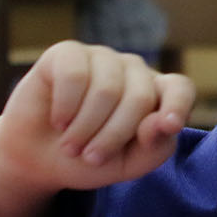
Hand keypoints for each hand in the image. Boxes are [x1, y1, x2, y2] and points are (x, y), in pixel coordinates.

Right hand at [0, 41, 193, 199]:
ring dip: (84, 128)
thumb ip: (155, 148)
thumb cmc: (89, 158)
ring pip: (107, 89)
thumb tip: (164, 123)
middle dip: (113, 136)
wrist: (37, 158)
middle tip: (90, 158)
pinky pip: (75, 75)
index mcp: (155, 95)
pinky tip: (57, 120)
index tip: (169, 126)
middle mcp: (133, 71)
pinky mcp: (68, 53)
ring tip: (71, 146)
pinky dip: (65, 107)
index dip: (177, 105)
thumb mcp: (127, 164)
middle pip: (140, 97)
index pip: (180, 88)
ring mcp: (102, 57)